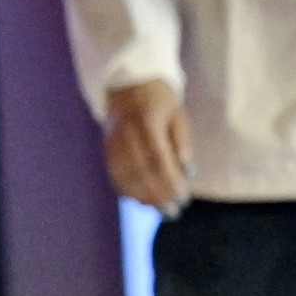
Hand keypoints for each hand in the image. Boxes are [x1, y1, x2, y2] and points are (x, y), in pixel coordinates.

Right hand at [104, 78, 188, 211]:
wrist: (127, 84)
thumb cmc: (159, 100)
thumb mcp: (177, 115)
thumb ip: (182, 143)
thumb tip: (188, 173)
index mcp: (147, 124)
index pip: (159, 160)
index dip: (170, 182)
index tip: (184, 199)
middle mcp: (126, 135)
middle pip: (141, 172)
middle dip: (158, 195)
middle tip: (173, 212)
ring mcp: (113, 142)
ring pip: (126, 176)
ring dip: (143, 196)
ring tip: (159, 210)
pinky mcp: (106, 148)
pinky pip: (115, 174)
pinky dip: (127, 190)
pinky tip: (139, 200)